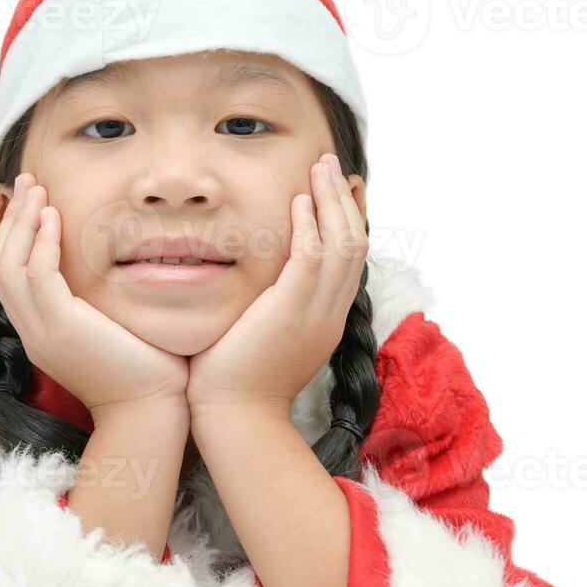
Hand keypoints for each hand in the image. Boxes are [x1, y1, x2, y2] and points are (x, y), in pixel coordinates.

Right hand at [0, 173, 189, 417]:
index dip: (14, 235)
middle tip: (26, 181)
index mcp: (40, 332)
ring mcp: (40, 332)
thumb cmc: (149, 371)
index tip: (32, 202)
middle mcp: (32, 331)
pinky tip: (54, 217)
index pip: (9, 276)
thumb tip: (116, 262)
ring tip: (37, 189)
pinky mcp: (59, 328)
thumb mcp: (113, 327)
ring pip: (8, 266)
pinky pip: (37, 275)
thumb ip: (100, 298)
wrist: (153, 411)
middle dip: (11, 219)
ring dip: (21, 223)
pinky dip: (41, 242)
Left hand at [186, 153, 368, 422]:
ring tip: (320, 168)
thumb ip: (264, 308)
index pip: (347, 262)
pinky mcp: (291, 311)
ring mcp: (315, 313)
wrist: (234, 419)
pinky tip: (299, 202)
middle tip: (333, 167)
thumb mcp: (259, 338)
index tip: (341, 192)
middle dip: (345, 202)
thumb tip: (249, 287)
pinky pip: (310, 258)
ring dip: (331, 202)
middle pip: (354, 245)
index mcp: (324, 320)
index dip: (348, 222)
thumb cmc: (232, 384)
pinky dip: (309, 226)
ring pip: (341, 244)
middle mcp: (328, 314)